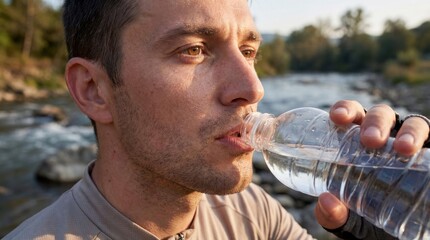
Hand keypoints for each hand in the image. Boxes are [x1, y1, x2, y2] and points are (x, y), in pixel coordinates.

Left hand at [315, 100, 429, 229]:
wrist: (395, 235)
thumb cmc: (366, 215)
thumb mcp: (347, 219)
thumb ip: (331, 214)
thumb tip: (327, 201)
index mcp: (357, 140)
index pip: (351, 116)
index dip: (345, 109)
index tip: (338, 117)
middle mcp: (385, 136)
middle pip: (380, 115)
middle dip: (375, 122)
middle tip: (370, 140)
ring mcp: (410, 143)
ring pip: (413, 123)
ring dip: (410, 131)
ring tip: (404, 149)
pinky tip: (427, 151)